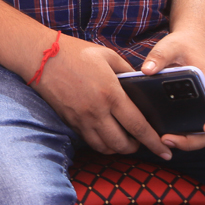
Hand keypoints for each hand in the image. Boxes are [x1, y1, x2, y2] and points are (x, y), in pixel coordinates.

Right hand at [31, 35, 170, 158]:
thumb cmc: (74, 52)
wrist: (40, 56)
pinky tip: (106, 135)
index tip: (165, 152)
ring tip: (124, 141)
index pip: (138, 127)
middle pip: (122, 144)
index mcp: (111, 94)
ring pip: (105, 147)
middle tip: (142, 142)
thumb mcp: (107, 56)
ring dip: (118, 148)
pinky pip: (89, 141)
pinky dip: (101, 143)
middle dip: (136, 148)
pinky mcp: (69, 120)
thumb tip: (141, 85)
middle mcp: (96, 111)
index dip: (154, 143)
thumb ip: (127, 72)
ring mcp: (81, 118)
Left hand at [141, 30, 204, 151]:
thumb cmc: (183, 44)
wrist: (191, 42)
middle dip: (195, 140)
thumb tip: (146, 71)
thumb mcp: (170, 45)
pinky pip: (193, 127)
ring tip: (163, 140)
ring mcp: (203, 106)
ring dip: (188, 142)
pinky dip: (182, 135)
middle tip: (168, 139)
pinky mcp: (193, 109)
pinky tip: (161, 134)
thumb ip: (159, 56)